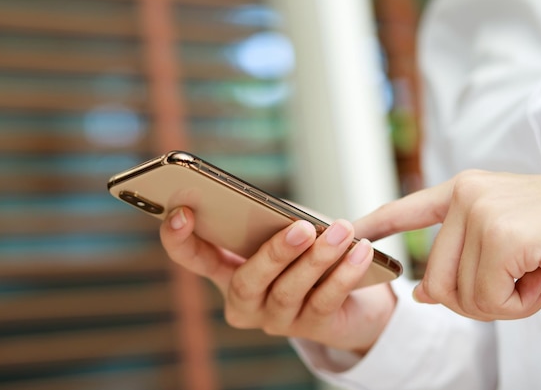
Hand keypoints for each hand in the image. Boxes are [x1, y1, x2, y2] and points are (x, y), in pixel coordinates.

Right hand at [160, 208, 396, 353]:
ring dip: (318, 258)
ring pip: (289, 290)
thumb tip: (299, 215)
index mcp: (228, 270)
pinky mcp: (311, 328)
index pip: (194, 257)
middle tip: (301, 227)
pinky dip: (344, 273)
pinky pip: (325, 300)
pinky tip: (361, 251)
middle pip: (248, 281)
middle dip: (275, 253)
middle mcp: (245, 300)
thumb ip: (285, 219)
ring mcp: (276, 319)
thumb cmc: (309, 251)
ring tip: (341, 231)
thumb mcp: (293, 227)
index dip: (180, 240)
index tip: (181, 211)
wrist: (351, 296)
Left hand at [355, 170, 540, 320]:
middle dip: (478, 301)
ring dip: (505, 302)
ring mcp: (481, 211)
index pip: (408, 208)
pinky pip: (490, 298)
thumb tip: (422, 294)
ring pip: (462, 295)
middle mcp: (466, 194)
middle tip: (522, 283)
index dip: (376, 225)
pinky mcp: (502, 234)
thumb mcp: (509, 241)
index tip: (348, 231)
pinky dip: (522, 304)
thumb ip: (465, 260)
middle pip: (436, 281)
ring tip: (539, 272)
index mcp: (465, 190)